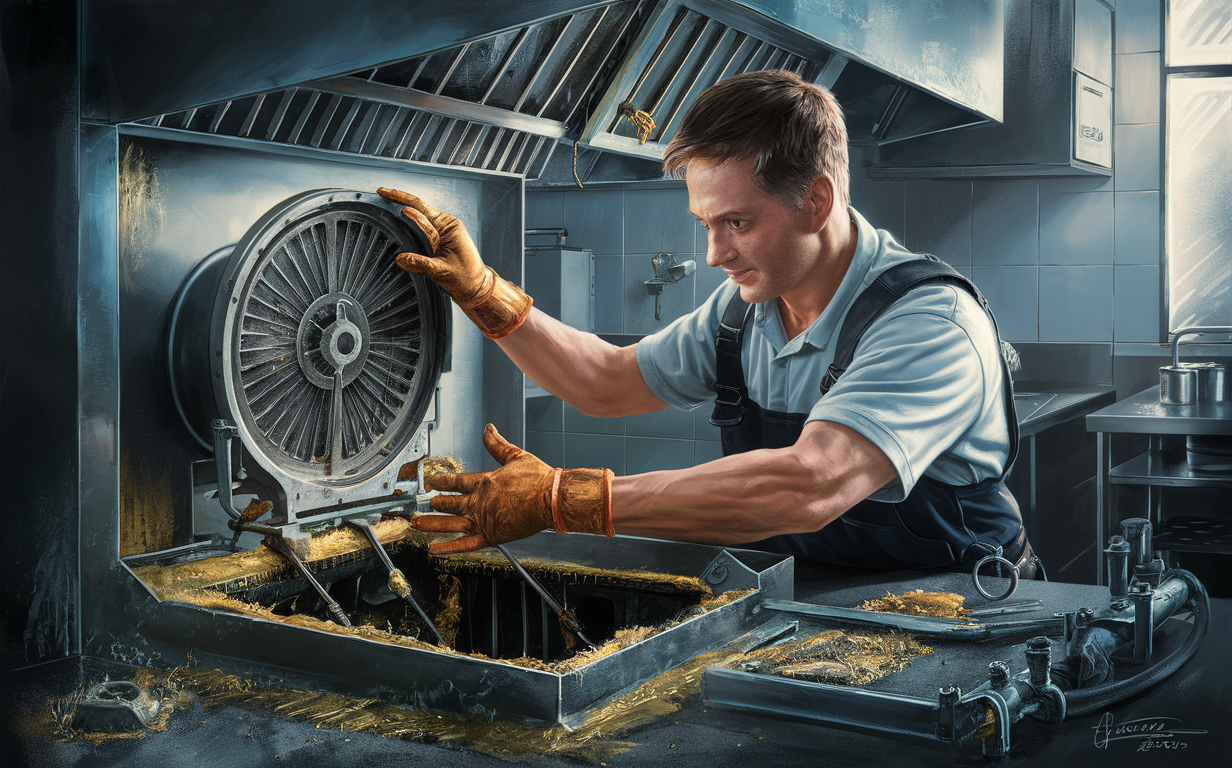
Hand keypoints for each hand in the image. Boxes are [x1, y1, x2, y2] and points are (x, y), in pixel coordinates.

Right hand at [378, 187, 531, 338]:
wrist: (476, 286)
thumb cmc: (465, 278)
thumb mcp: (440, 271)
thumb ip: (420, 263)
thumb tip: (400, 258)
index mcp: (449, 227)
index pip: (421, 209)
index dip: (402, 201)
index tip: (385, 195)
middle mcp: (447, 225)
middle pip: (420, 206)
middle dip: (401, 198)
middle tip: (382, 191)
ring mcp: (445, 230)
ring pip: (422, 213)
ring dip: (406, 205)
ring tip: (389, 198)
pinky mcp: (442, 237)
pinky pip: (425, 223)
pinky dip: (413, 218)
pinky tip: (404, 214)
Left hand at [412, 424, 613, 553]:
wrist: (551, 499)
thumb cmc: (538, 479)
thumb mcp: (515, 456)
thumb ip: (497, 444)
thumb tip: (488, 429)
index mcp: (484, 482)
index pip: (455, 482)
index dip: (440, 482)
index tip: (429, 482)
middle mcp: (479, 501)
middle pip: (450, 503)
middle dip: (434, 504)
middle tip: (421, 505)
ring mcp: (483, 520)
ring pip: (451, 524)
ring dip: (432, 524)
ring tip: (417, 524)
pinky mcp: (491, 536)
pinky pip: (466, 544)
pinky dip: (449, 547)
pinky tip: (435, 549)